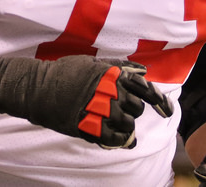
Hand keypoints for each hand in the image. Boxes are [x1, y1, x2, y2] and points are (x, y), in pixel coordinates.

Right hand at [0, 55, 172, 148]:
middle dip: (133, 112)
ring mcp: (98, 109)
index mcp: (111, 74)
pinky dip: (119, 141)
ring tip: (116, 125)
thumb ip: (118, 67)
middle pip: (136, 108)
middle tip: (121, 112)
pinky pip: (113, 138)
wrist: (37, 87)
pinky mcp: (87, 125)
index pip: (144, 88)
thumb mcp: (92, 63)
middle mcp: (108, 91)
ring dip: (126, 127)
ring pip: (127, 124)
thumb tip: (143, 71)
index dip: (159, 101)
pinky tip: (116, 139)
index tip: (167, 111)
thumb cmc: (65, 73)